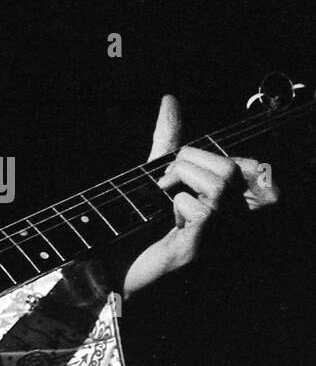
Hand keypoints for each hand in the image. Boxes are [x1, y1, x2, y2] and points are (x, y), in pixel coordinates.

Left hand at [118, 94, 279, 300]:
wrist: (110, 267)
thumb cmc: (138, 221)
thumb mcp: (155, 173)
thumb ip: (168, 138)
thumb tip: (170, 97)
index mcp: (226, 203)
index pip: (255, 168)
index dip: (232, 160)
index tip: (193, 169)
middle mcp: (231, 222)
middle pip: (230, 168)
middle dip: (189, 160)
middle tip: (166, 181)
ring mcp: (218, 239)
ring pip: (220, 183)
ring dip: (180, 177)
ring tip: (164, 194)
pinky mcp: (198, 252)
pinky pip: (203, 210)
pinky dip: (177, 203)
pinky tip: (168, 220)